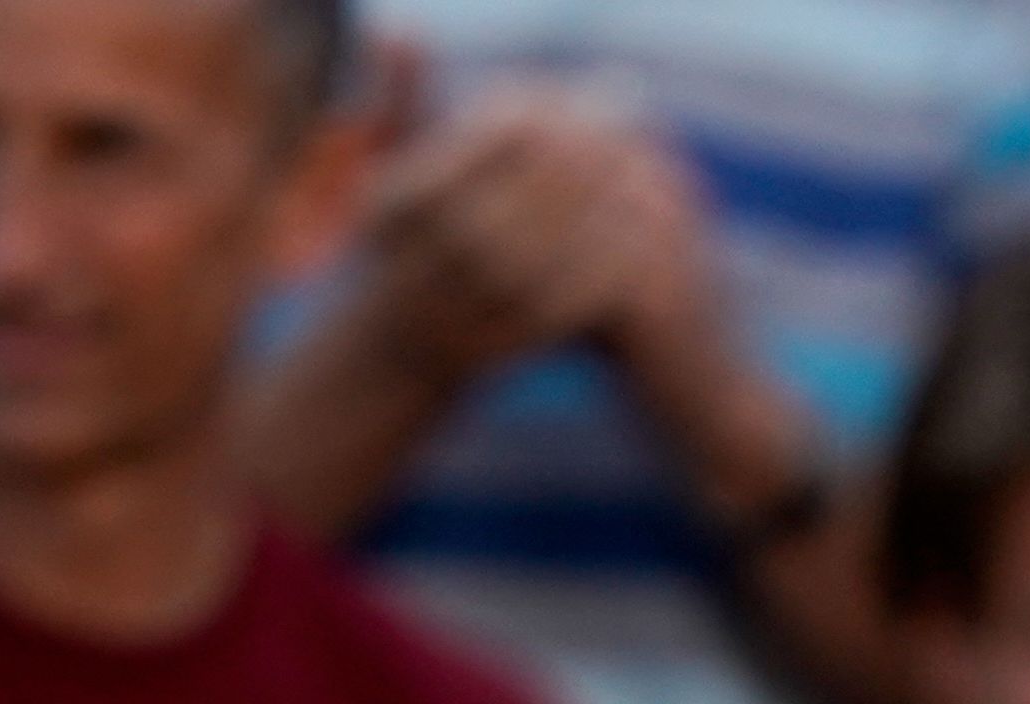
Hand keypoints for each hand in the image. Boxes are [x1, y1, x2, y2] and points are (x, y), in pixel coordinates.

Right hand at [345, 74, 687, 396]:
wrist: (401, 346)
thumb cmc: (403, 234)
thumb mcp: (387, 162)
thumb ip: (401, 92)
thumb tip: (396, 25)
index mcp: (401, 203)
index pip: (491, 140)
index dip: (545, 112)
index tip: (581, 92)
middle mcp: (430, 255)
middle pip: (534, 187)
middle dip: (591, 145)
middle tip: (632, 111)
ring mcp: (474, 306)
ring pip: (561, 241)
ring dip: (611, 198)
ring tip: (643, 163)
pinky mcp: (514, 342)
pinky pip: (577, 296)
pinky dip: (613, 259)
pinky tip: (639, 227)